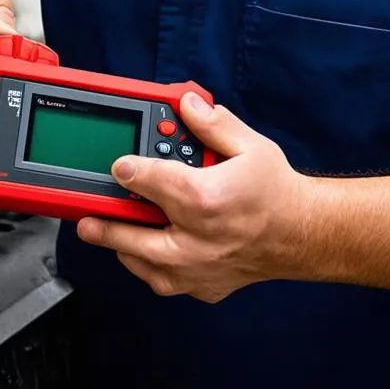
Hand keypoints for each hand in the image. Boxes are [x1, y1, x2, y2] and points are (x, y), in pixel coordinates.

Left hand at [76, 92, 311, 302]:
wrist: (304, 234)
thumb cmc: (277, 191)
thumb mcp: (250, 145)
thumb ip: (213, 122)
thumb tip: (187, 103)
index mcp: (207, 199)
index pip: (154, 182)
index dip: (130, 170)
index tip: (118, 166)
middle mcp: (200, 239)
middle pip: (137, 237)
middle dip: (107, 226)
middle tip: (85, 219)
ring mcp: (201, 269)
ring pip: (147, 267)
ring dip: (124, 249)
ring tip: (103, 232)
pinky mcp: (204, 286)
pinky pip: (164, 282)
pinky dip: (148, 267)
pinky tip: (138, 251)